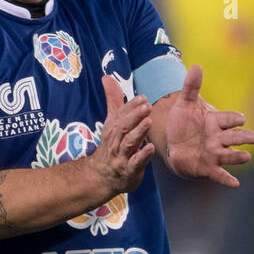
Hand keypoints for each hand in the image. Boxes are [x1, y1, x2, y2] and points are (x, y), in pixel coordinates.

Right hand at [89, 75, 154, 196]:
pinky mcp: (128, 171)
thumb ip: (113, 100)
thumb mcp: (111, 122)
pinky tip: (151, 148)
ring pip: (128, 143)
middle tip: (147, 106)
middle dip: (135, 116)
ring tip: (149, 122)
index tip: (143, 98)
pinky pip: (135, 163)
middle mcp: (116, 141)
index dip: (131, 106)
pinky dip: (143, 156)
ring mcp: (121, 157)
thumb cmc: (112, 146)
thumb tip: (106, 77)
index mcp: (113, 128)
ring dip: (138, 132)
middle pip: (123, 127)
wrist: (102, 177)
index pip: (121, 114)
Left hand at [164, 64, 253, 186]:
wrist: (173, 143)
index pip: (228, 119)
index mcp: (215, 121)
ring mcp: (214, 154)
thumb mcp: (184, 104)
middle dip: (244, 137)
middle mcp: (218, 138)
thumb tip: (196, 65)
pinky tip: (235, 184)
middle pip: (233, 137)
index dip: (233, 119)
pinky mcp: (208, 168)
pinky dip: (227, 179)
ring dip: (238, 156)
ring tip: (247, 157)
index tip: (241, 119)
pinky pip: (219, 174)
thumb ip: (191, 87)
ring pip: (229, 155)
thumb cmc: (183, 122)